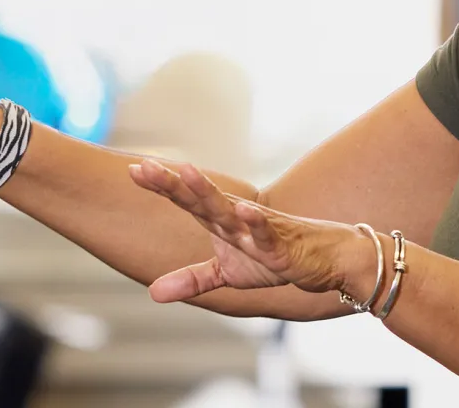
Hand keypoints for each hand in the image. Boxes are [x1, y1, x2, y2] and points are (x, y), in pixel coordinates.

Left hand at [130, 158, 376, 305]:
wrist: (325, 261)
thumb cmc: (274, 260)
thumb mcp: (227, 274)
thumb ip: (192, 280)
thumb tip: (152, 292)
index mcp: (222, 223)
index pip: (187, 201)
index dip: (162, 186)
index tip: (133, 170)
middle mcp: (236, 220)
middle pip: (200, 199)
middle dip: (172, 183)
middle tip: (144, 166)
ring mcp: (259, 230)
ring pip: (228, 209)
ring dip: (207, 191)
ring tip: (184, 172)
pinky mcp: (281, 247)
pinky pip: (266, 233)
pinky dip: (255, 222)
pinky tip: (243, 210)